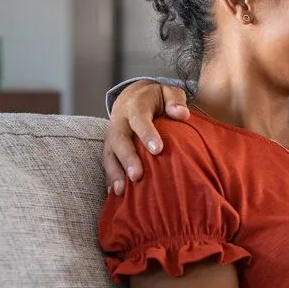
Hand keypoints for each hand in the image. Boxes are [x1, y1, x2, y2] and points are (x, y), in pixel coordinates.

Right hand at [102, 80, 188, 194]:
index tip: (158, 150)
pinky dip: (109, 179)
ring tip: (122, 191)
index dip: (147, 134)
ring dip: (114, 173)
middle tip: (137, 176)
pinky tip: (115, 195)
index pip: (139, 119)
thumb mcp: (169, 92)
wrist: (133, 97)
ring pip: (109, 154)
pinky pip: (107, 163)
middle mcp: (119, 121)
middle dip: (127, 158)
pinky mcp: (109, 148)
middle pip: (119, 140)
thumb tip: (181, 114)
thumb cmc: (157, 99)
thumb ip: (175, 100)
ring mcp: (111, 136)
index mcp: (135, 106)